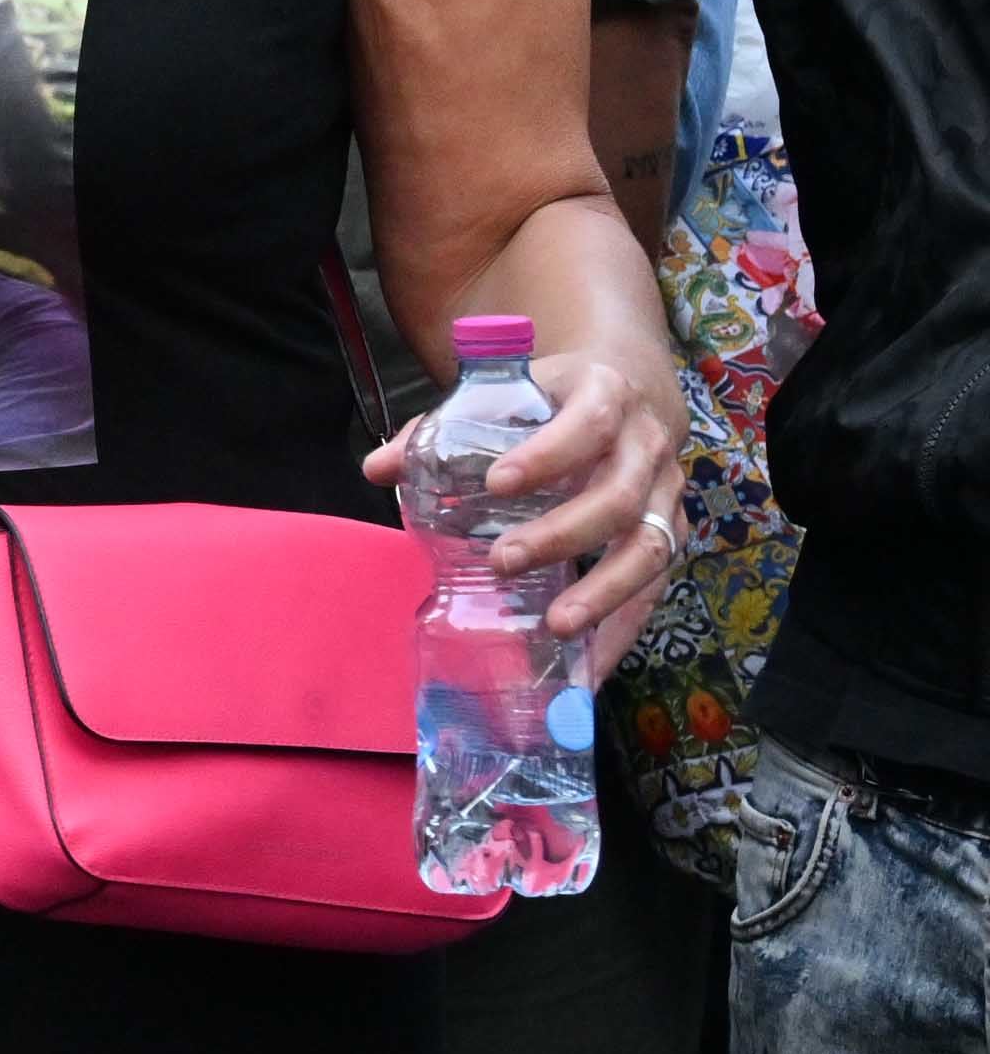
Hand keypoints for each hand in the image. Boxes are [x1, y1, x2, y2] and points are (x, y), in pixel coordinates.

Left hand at [363, 341, 684, 678]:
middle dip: (562, 534)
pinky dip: (624, 628)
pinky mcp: (674, 531)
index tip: (497, 484)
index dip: (546, 456)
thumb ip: (442, 428)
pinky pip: (657, 586)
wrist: (632, 387)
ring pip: (650, 546)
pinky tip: (592, 666)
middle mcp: (647, 446)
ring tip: (556, 625)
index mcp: (605, 397)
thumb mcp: (508, 394)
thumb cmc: (553, 398)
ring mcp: (668, 492)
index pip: (586, 425)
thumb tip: (378, 469)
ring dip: (604, 591)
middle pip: (619, 497)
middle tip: (503, 561)